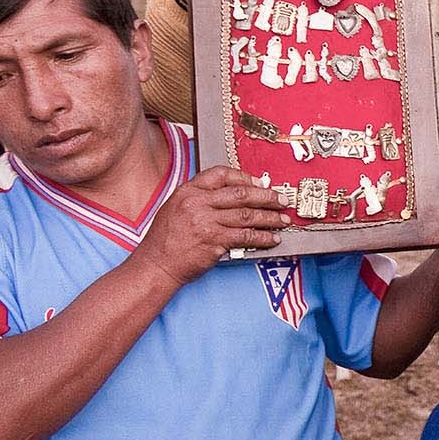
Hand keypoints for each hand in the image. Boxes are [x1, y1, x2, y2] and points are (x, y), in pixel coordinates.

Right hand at [128, 168, 284, 290]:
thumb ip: (200, 198)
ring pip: (247, 215)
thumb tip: (233, 195)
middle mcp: (197, 204)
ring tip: (282, 220)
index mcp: (187, 192)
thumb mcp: (175, 208)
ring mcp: (206, 222)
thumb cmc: (165, 240)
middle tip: (281, 200)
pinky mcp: (214, 242)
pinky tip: (271, 238)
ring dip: (270, 218)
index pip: (221, 174)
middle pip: (241, 194)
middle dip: (266, 196)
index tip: (261, 182)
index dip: (245, 177)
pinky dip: (263, 237)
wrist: (155, 265)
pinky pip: (246, 236)